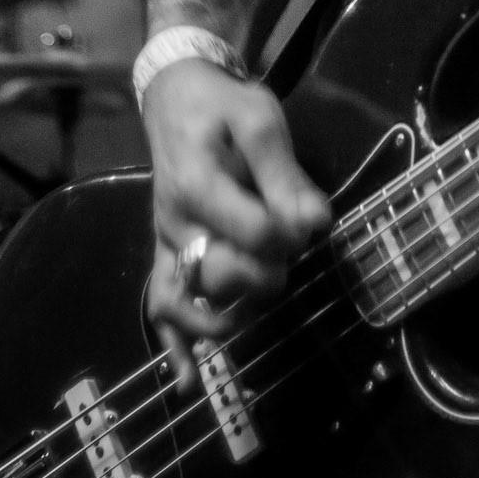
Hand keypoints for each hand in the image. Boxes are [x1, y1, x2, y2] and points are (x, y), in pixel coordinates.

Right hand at [143, 57, 329, 389]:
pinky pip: (162, 306)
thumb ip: (286, 174)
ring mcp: (167, 243)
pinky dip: (175, 346)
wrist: (175, 97)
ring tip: (261, 301)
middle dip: (265, 275)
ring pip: (192, 303)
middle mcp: (176, 223)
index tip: (308, 219)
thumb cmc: (222, 106)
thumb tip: (317, 225)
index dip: (288, 236)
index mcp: (198, 183)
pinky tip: (188, 380)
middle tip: (287, 254)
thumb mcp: (259, 117)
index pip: (252, 234)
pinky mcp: (165, 254)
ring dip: (232, 313)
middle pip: (221, 277)